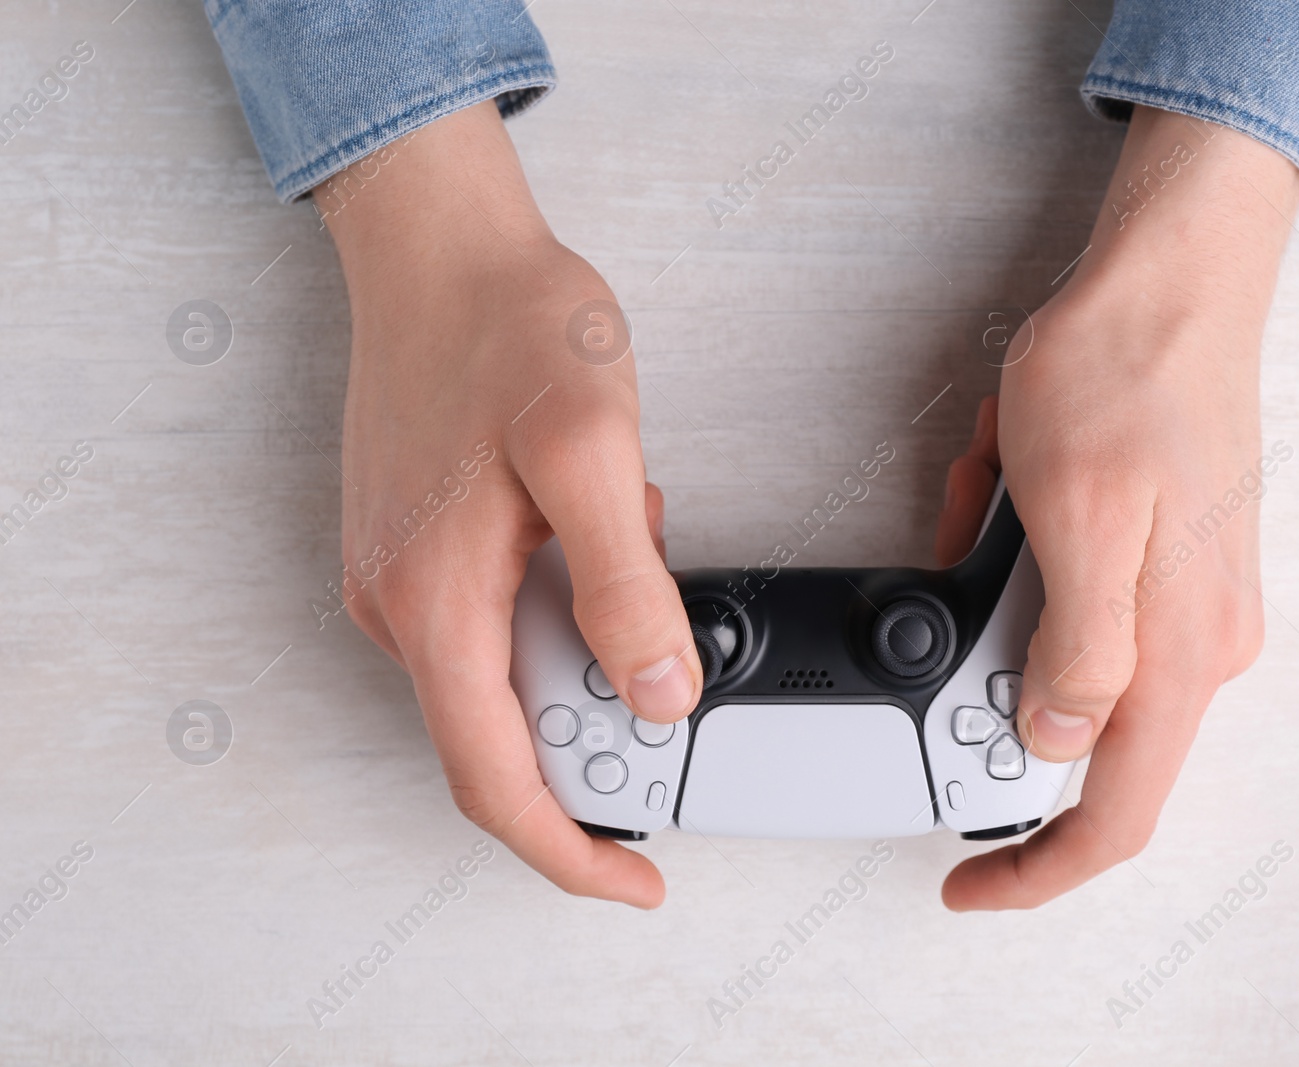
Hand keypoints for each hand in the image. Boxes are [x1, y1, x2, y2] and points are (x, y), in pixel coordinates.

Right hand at [316, 102, 700, 907]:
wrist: (441, 245)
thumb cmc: (506, 327)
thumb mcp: (590, 448)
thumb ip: (624, 581)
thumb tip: (658, 691)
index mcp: (437, 604)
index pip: (495, 781)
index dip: (568, 851)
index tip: (634, 879)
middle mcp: (402, 606)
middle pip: (500, 741)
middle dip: (599, 735)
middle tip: (672, 675)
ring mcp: (402, 577)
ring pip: (503, 678)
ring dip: (586, 653)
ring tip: (639, 554)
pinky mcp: (418, 545)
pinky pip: (496, 621)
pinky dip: (562, 608)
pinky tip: (601, 530)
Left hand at [938, 107, 1298, 909]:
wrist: (1172, 276)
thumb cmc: (1127, 376)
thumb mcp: (1079, 519)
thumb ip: (1079, 652)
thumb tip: (1059, 746)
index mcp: (1182, 650)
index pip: (1116, 812)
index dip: (1037, 868)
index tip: (970, 882)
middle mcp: (1194, 640)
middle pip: (1071, 719)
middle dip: (989, 653)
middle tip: (966, 555)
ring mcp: (1180, 597)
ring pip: (1053, 640)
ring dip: (999, 581)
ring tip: (996, 481)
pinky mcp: (1158, 556)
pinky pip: (1062, 584)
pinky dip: (1014, 544)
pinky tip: (1011, 472)